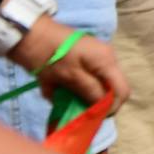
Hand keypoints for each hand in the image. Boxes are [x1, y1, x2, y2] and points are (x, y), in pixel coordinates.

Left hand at [12, 19, 128, 109]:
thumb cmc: (51, 56)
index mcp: (107, 61)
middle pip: (115, 88)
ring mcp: (99, 57)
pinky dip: (84, 89)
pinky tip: (68, 92)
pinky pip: (94, 79)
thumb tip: (100, 109)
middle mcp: (108, 58)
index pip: (121, 91)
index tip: (91, 118)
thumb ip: (89, 92)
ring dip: (91, 96)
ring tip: (72, 103)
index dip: (110, 108)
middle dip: (101, 103)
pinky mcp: (89, 59)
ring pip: (103, 84)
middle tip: (83, 113)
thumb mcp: (70, 77)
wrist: (32, 35)